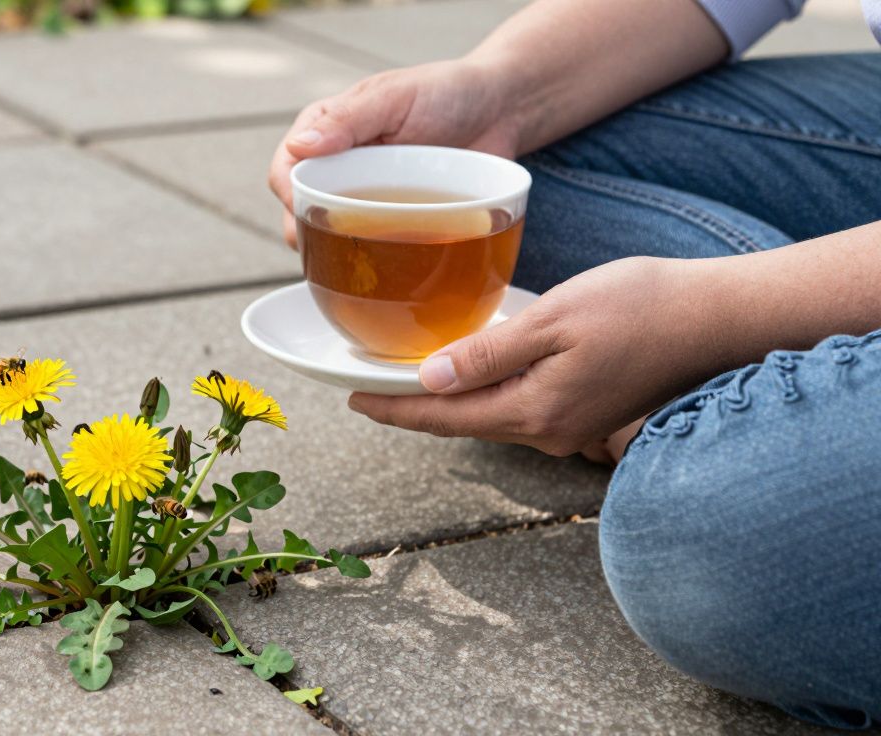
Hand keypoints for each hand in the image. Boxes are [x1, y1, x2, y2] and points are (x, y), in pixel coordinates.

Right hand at [269, 59, 521, 246]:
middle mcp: (338, 171)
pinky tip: (394, 275)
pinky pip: (374, 253)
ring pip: (333, 241)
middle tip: (346, 249)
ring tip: (370, 265)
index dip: (289, 200)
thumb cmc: (447, 91)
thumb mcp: (395, 97)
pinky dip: (377, 268)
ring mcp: (365, 201)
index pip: (285, 174)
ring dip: (343, 259)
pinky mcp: (394, 225)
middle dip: (314, 239)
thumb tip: (300, 146)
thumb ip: (348, 119)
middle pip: (301, 216)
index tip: (309, 217)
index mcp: (325, 133)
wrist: (502, 112)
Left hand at [348, 257, 730, 457]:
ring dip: (448, 400)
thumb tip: (429, 381)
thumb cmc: (641, 308)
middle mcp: (547, 432)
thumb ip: (488, 354)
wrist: (719, 318)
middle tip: (365, 387)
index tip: (350, 400)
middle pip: (462, 423)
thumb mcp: (554, 320)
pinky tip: (469, 371)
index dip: (393, 410)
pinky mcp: (586, 411)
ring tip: (405, 379)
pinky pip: (518, 406)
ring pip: (490, 416)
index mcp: (533, 412)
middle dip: (413, 408)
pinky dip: (484, 391)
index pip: (443, 419)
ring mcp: (569, 427)